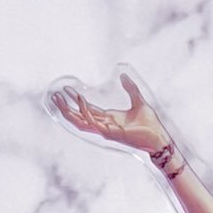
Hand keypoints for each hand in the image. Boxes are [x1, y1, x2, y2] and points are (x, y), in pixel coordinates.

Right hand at [49, 73, 170, 156]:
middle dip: (65, 107)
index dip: (75, 100)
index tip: (66, 89)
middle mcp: (104, 125)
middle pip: (79, 117)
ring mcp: (105, 130)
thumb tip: (123, 75)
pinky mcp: (109, 133)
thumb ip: (130, 88)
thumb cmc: (150, 124)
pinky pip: (92, 121)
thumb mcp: (139, 100)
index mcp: (109, 118)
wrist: (158, 137)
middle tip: (54, 96)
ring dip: (68, 110)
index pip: (87, 109)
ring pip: (80, 121)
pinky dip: (85, 110)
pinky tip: (80, 99)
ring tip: (59, 99)